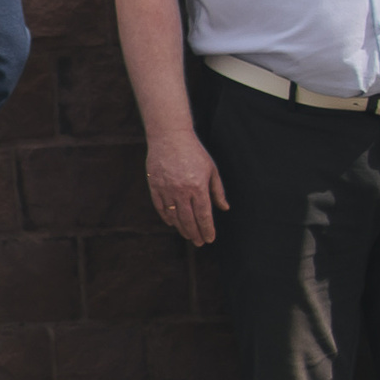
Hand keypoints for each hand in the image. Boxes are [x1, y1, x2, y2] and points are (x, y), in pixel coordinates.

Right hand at [146, 128, 226, 247]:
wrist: (169, 137)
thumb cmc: (194, 152)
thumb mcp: (211, 170)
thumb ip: (217, 191)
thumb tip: (224, 208)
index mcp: (198, 187)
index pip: (204, 215)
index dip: (207, 229)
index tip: (210, 239)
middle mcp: (182, 190)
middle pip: (189, 219)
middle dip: (195, 233)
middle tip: (199, 242)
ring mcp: (166, 188)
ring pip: (174, 215)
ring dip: (181, 228)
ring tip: (187, 235)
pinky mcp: (154, 185)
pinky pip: (160, 206)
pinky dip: (166, 216)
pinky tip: (172, 223)